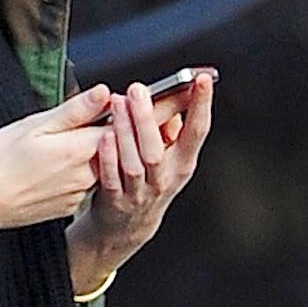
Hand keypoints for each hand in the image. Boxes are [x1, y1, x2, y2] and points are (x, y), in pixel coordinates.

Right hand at [0, 87, 110, 258]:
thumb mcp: (34, 125)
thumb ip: (75, 110)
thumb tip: (104, 93)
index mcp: (79, 150)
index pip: (120, 127)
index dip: (120, 110)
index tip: (115, 100)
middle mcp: (86, 176)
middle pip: (113, 147)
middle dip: (108, 129)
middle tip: (90, 116)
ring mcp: (79, 194)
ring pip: (99, 165)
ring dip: (91, 151)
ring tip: (64, 142)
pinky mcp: (70, 206)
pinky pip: (84, 183)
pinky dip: (78, 171)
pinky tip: (55, 165)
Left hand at [64, 68, 214, 295]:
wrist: (127, 226)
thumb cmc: (150, 182)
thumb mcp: (170, 158)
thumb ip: (172, 127)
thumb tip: (178, 95)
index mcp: (183, 163)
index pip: (198, 131)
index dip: (202, 105)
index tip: (203, 80)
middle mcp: (165, 179)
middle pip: (158, 149)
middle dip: (148, 117)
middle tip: (138, 90)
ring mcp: (140, 191)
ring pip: (135, 163)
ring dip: (126, 132)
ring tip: (117, 104)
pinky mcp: (116, 199)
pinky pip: (112, 177)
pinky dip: (109, 157)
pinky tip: (105, 136)